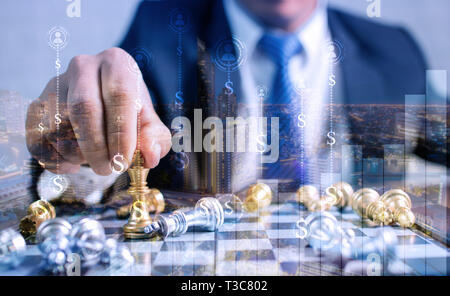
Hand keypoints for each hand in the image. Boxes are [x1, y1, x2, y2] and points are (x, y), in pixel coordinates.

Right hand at [26, 47, 170, 174]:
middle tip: (109, 169)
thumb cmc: (130, 114)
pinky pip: (37, 139)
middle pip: (84, 108)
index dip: (121, 133)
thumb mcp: (150, 123)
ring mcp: (55, 84)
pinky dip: (55, 160)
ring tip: (96, 161)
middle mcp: (83, 67)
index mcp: (116, 64)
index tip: (124, 161)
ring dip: (78, 155)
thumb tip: (150, 155)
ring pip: (58, 126)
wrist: (104, 104)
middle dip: (96, 148)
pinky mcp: (36, 105)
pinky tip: (73, 164)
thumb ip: (156, 139)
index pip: (119, 95)